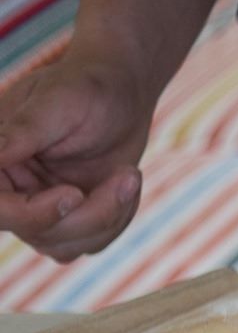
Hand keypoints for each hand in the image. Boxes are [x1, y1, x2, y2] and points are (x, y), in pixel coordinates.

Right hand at [0, 50, 152, 260]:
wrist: (121, 94)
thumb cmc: (85, 88)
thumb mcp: (55, 102)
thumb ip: (20, 133)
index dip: (30, 213)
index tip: (74, 195)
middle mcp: (9, 187)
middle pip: (35, 231)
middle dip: (89, 214)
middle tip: (128, 176)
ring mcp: (38, 207)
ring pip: (67, 245)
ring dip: (109, 215)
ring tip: (130, 174)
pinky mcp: (70, 219)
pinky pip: (92, 242)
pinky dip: (118, 218)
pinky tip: (126, 183)